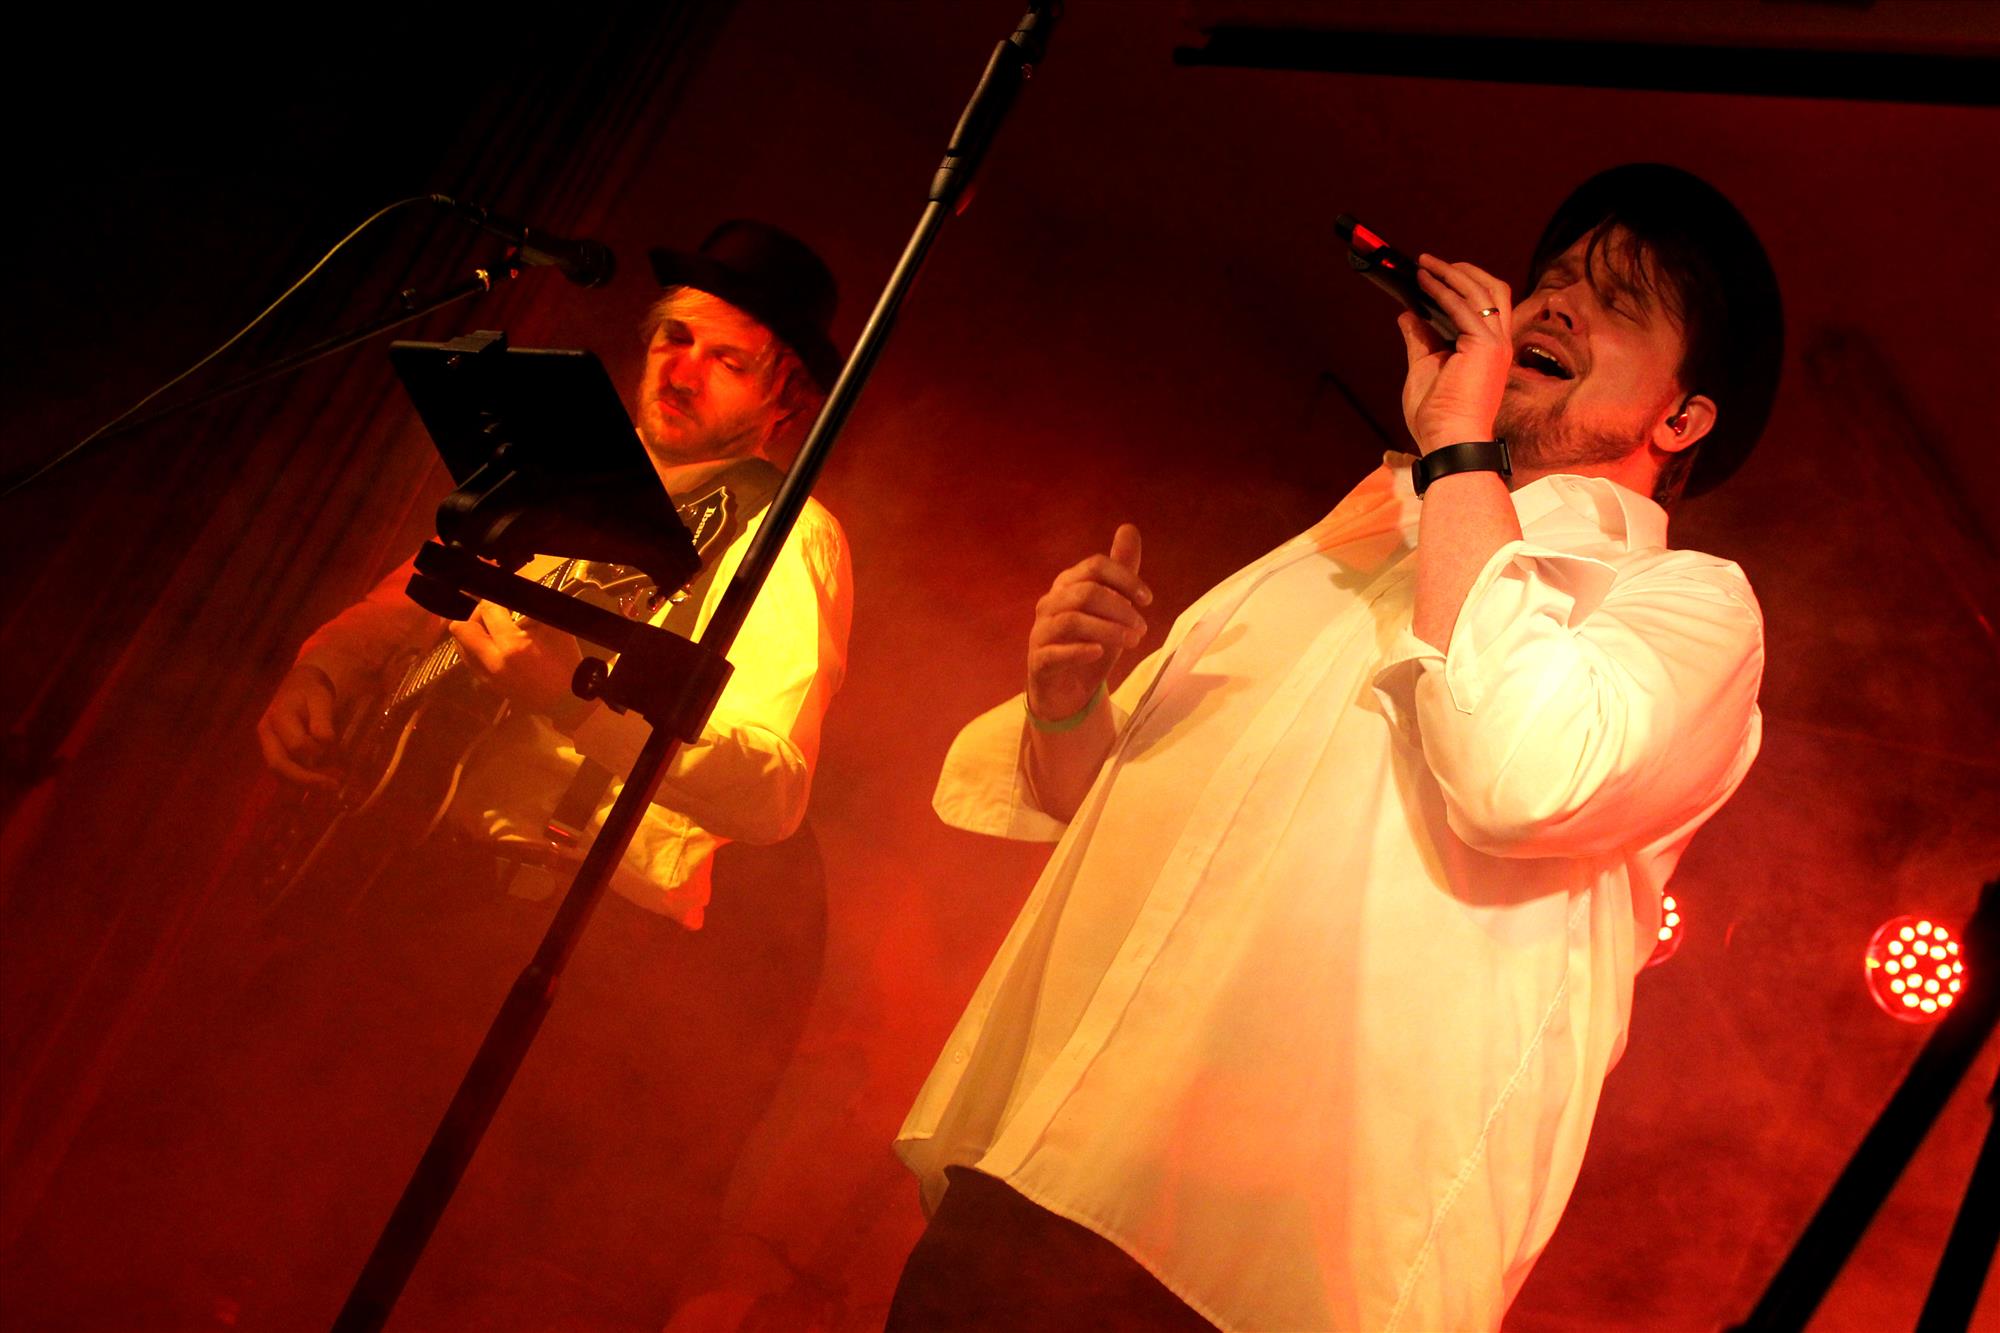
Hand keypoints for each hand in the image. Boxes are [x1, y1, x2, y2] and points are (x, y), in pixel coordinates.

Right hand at [257, 663, 340, 787]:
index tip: (336, 755)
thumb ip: (322, 721)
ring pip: (278, 774)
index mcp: (278, 718)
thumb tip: (325, 743)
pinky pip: (283, 774)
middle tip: (334, 787)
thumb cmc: (311, 691)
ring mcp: (267, 746)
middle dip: (306, 780)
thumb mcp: (321, 699)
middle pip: (278, 765)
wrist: (298, 685)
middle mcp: (267, 735)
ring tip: (331, 787)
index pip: (295, 745)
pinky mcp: (274, 754)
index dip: (317, 754)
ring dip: (303, 786)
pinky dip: (300, 783)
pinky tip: (321, 785)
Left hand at [449, 601, 587, 727]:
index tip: (502, 598)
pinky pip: (468, 659)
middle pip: (460, 628)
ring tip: (491, 628)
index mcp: (512, 645)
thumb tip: (515, 593)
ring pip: (460, 644)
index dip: (493, 598)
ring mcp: (486, 675)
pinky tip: (492, 644)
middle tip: (491, 612)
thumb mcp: (554, 627)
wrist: (567, 700)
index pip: (488, 610)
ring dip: (472, 631)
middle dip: (474, 614)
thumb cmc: (565, 661)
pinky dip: (475, 647)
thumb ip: (531, 608)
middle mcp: (492, 661)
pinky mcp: (486, 684)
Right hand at [1026, 524, 1150, 722]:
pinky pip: (1055, 652)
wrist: (1066, 689)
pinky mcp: (1039, 661)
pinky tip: (1099, 653)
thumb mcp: (1111, 606)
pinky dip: (1080, 651)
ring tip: (1132, 642)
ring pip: (1073, 620)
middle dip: (1121, 608)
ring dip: (1108, 630)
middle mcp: (1050, 603)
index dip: (1125, 579)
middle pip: (1086, 592)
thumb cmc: (1090, 641)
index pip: (1095, 567)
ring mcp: (1041, 632)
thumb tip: (1128, 527)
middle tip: (1142, 628)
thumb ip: (1120, 570)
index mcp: (1067, 585)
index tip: (1148, 600)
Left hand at [1399, 255, 1512, 453]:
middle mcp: (1499, 342)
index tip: (1434, 273)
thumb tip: (1408, 313)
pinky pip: (1464, 307)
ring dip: (1451, 273)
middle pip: (1493, 290)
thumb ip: (1420, 339)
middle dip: (1464, 270)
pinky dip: (1443, 290)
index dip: (1463, 283)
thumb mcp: (1423, 367)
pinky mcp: (1485, 346)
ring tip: (1424, 264)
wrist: (1447, 443)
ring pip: (1482, 291)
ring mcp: (1495, 343)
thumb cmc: (1437, 416)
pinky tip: (1423, 282)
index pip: (1486, 304)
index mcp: (1489, 349)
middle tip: (1431, 262)